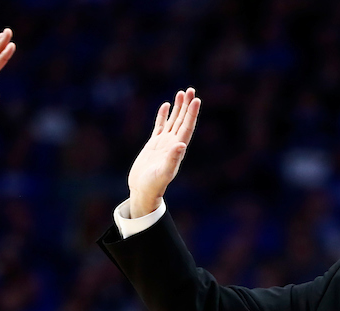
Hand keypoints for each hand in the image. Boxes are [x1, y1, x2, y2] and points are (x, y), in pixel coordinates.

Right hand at [127, 88, 200, 216]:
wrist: (143, 191)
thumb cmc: (154, 185)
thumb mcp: (163, 172)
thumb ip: (172, 159)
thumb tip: (181, 144)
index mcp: (177, 149)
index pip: (187, 127)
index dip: (192, 114)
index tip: (196, 99)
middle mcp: (173, 144)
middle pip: (182, 121)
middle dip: (187, 106)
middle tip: (191, 89)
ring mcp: (163, 143)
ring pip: (173, 121)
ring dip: (178, 108)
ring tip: (181, 93)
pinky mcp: (153, 144)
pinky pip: (160, 126)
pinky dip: (163, 115)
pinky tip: (166, 105)